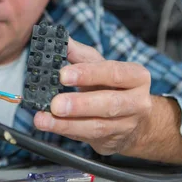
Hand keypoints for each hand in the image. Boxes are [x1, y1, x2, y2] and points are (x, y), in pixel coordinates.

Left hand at [33, 38, 152, 155]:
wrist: (134, 120)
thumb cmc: (114, 86)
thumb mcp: (101, 65)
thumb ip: (80, 54)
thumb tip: (59, 40)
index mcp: (136, 76)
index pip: (113, 73)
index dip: (88, 74)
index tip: (63, 75)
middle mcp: (137, 102)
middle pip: (109, 104)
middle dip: (79, 104)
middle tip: (56, 104)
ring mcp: (126, 125)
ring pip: (97, 126)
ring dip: (67, 123)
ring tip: (44, 119)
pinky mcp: (112, 141)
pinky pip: (87, 137)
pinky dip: (66, 131)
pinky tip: (50, 125)